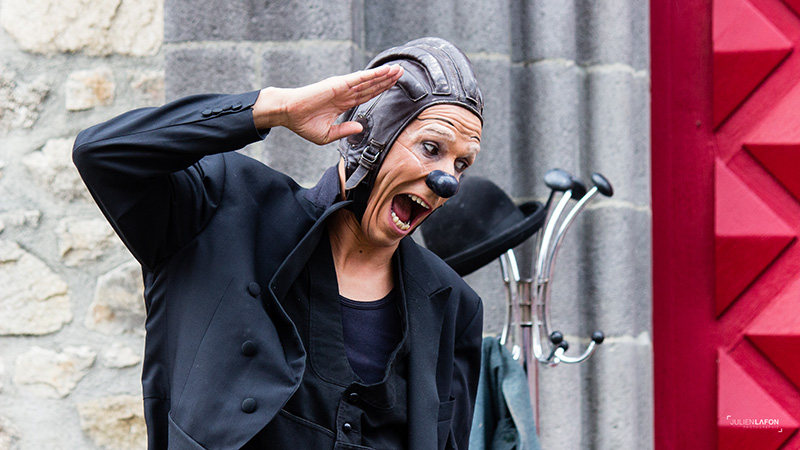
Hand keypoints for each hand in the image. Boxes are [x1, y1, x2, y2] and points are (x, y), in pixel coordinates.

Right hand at [253, 65, 403, 144]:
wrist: (289, 114)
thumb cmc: (304, 124)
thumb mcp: (328, 134)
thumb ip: (346, 130)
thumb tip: (361, 128)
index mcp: (342, 103)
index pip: (366, 95)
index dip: (380, 89)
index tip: (393, 85)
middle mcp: (344, 93)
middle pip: (371, 86)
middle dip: (386, 80)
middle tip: (402, 72)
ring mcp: (342, 87)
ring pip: (368, 80)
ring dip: (384, 75)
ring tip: (398, 69)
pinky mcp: (338, 84)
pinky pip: (360, 79)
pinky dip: (373, 75)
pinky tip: (384, 71)